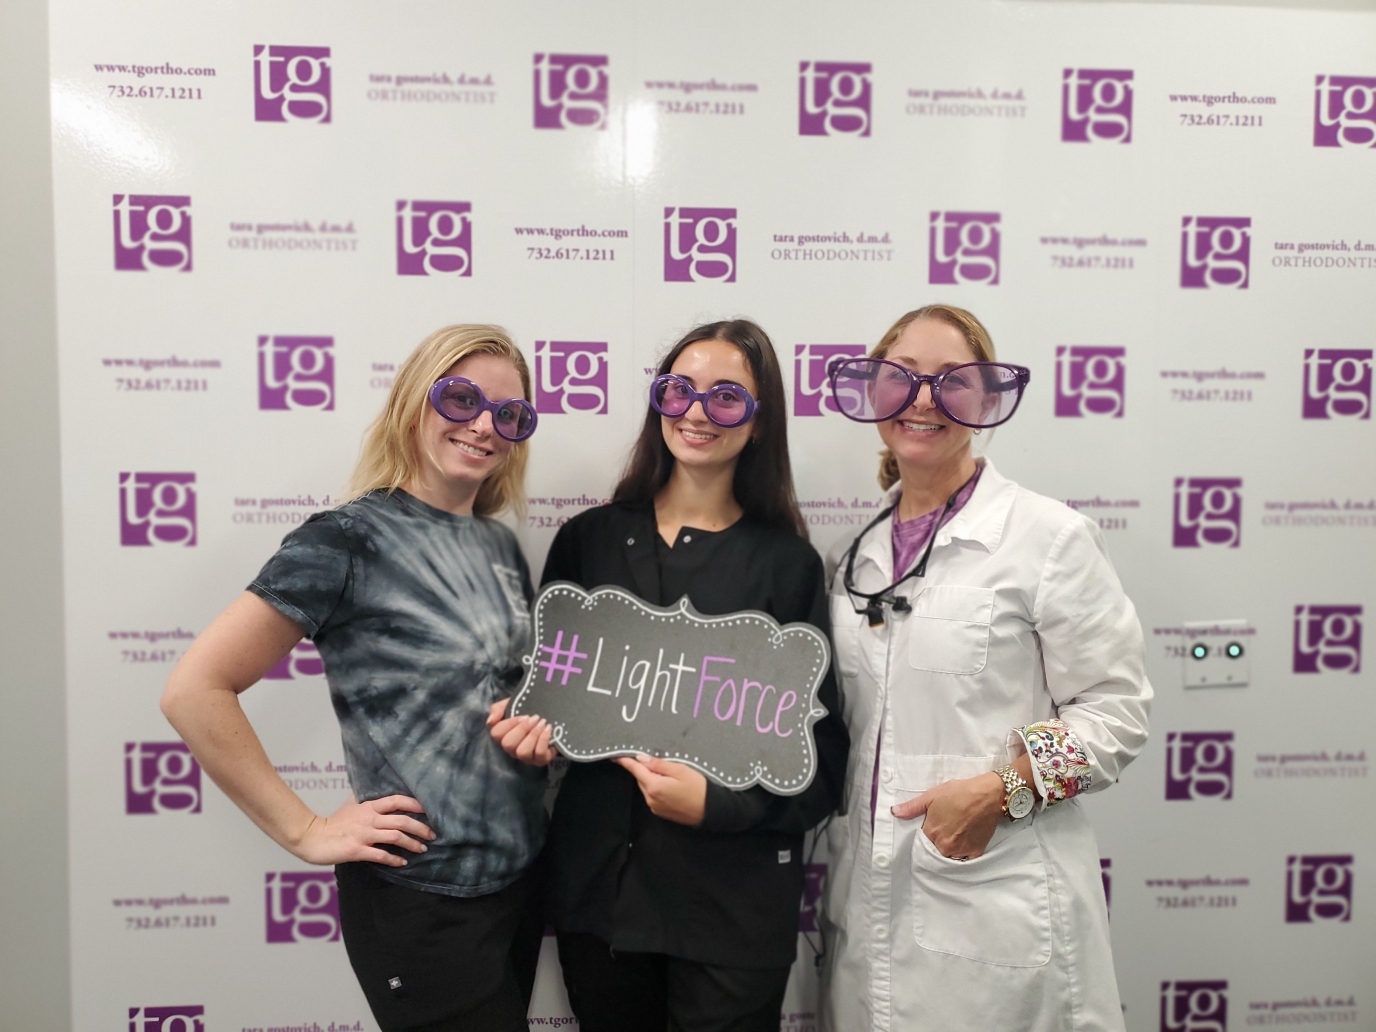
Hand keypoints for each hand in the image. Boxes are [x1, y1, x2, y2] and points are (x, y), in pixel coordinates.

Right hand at [294, 794, 434, 867]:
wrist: (312, 837)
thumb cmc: (333, 822)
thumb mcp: (350, 804)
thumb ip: (364, 797)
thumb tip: (373, 788)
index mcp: (368, 806)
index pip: (397, 800)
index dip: (415, 804)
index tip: (429, 810)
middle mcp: (369, 819)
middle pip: (402, 820)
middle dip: (420, 828)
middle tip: (432, 835)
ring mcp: (364, 834)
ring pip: (395, 837)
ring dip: (412, 843)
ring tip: (422, 848)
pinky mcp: (358, 850)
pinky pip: (381, 855)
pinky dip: (395, 859)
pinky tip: (402, 862)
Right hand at [487, 697, 556, 765]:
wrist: (550, 714)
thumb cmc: (528, 711)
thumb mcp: (511, 704)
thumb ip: (497, 709)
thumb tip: (490, 720)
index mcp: (503, 736)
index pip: (496, 734)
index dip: (509, 724)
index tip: (523, 716)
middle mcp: (512, 749)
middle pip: (508, 744)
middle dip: (522, 729)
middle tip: (535, 718)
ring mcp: (526, 757)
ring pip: (522, 752)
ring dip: (533, 735)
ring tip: (542, 723)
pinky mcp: (540, 760)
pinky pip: (539, 754)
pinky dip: (544, 740)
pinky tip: (548, 729)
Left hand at [615, 754, 706, 825]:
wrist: (709, 810)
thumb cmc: (697, 787)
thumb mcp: (680, 770)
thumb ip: (659, 764)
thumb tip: (641, 758)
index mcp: (653, 786)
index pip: (636, 770)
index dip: (625, 762)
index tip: (615, 756)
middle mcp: (650, 798)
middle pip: (641, 778)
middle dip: (644, 769)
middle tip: (658, 761)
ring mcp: (654, 807)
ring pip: (646, 787)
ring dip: (651, 778)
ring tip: (668, 774)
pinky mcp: (660, 812)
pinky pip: (652, 796)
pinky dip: (655, 788)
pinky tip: (669, 786)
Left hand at [891, 772, 1003, 858]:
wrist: (988, 795)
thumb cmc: (960, 792)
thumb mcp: (932, 796)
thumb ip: (912, 807)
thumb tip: (894, 812)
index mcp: (932, 833)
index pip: (923, 841)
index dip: (927, 833)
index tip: (933, 826)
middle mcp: (945, 846)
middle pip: (936, 850)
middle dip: (938, 842)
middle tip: (946, 828)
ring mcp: (961, 851)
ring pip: (950, 856)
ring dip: (950, 849)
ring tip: (956, 834)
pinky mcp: (976, 852)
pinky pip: (965, 858)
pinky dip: (964, 853)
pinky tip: (966, 840)